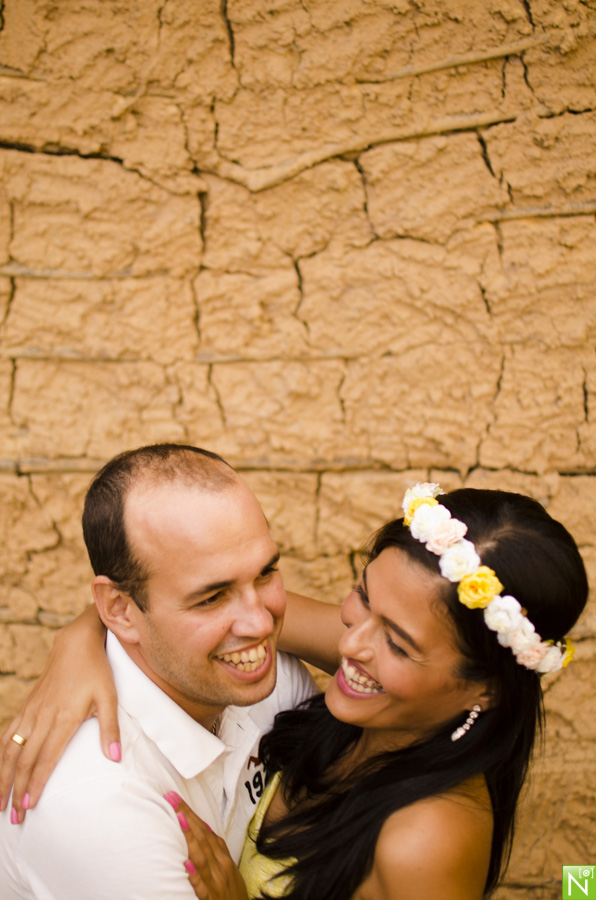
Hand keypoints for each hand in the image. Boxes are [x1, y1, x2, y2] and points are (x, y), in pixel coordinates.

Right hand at [0, 605, 118, 821]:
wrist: (76, 645)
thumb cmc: (96, 671)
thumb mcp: (110, 697)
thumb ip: (111, 728)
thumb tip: (115, 758)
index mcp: (63, 718)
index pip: (46, 759)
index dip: (36, 784)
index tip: (29, 808)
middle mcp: (42, 717)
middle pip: (24, 761)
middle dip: (17, 791)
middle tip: (14, 818)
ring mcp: (31, 712)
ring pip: (10, 750)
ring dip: (3, 777)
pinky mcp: (27, 707)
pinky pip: (8, 735)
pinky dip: (0, 755)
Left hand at [164, 792, 248, 899]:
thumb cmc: (233, 892)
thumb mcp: (228, 868)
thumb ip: (216, 852)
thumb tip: (203, 831)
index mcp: (223, 858)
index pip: (205, 830)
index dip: (191, 814)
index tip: (176, 798)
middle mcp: (220, 867)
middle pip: (202, 837)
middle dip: (187, 817)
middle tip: (171, 799)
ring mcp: (216, 883)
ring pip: (201, 857)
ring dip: (190, 838)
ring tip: (179, 819)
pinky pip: (202, 889)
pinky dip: (195, 877)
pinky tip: (187, 866)